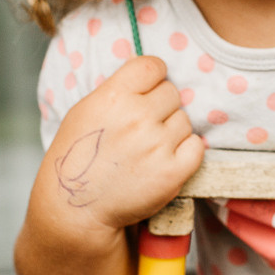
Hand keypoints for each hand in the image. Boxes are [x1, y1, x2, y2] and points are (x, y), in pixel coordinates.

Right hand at [38, 55, 203, 237]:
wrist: (77, 208)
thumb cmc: (78, 158)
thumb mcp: (85, 111)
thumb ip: (118, 89)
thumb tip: (150, 74)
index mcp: (113, 96)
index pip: (153, 66)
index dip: (153, 78)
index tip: (147, 91)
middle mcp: (137, 117)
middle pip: (172, 93)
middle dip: (161, 107)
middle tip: (143, 128)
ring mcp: (157, 144)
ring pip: (185, 120)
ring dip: (172, 131)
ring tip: (148, 149)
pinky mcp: (173, 172)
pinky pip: (197, 146)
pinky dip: (186, 152)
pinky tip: (165, 160)